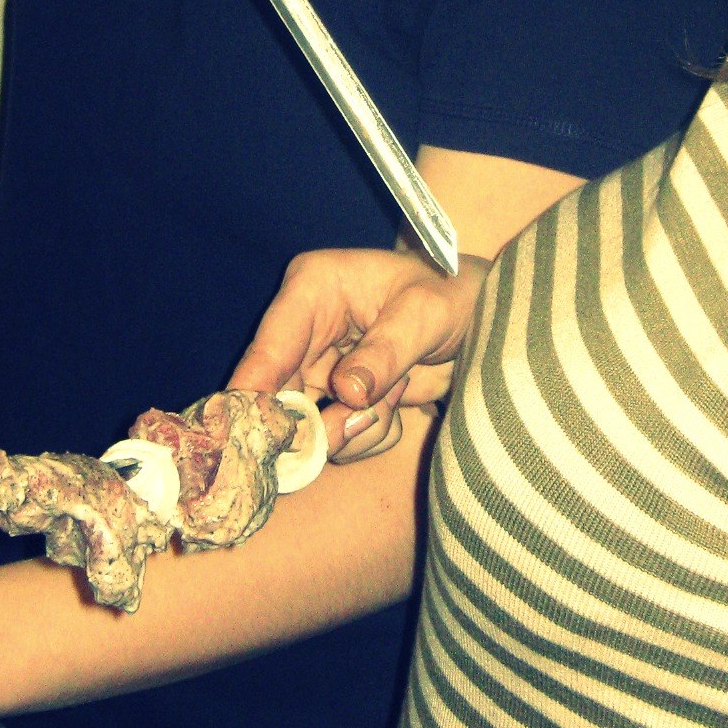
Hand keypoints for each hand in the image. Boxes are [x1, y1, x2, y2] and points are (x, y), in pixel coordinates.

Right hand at [233, 245, 489, 459]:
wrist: (480, 321)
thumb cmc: (454, 295)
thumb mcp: (426, 314)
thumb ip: (387, 351)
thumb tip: (347, 393)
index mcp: (312, 288)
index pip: (271, 344)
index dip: (254, 390)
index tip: (247, 431)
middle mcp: (304, 330)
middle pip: (277, 394)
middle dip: (317, 422)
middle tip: (353, 421)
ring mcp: (318, 369)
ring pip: (309, 426)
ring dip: (356, 427)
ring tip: (399, 391)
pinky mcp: (335, 401)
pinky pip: (336, 439)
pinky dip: (369, 435)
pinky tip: (399, 403)